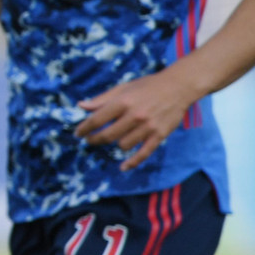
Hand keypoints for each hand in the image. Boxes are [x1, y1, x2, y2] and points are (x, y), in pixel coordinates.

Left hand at [74, 69, 196, 170]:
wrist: (177, 87)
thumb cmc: (147, 86)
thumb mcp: (123, 88)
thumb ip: (102, 99)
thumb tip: (81, 106)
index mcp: (123, 102)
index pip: (97, 119)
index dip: (84, 128)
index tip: (78, 133)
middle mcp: (134, 116)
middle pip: (108, 135)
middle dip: (95, 139)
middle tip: (89, 140)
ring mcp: (148, 127)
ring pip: (123, 145)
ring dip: (115, 144)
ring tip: (114, 138)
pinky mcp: (159, 136)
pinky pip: (143, 154)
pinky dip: (132, 162)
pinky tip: (123, 167)